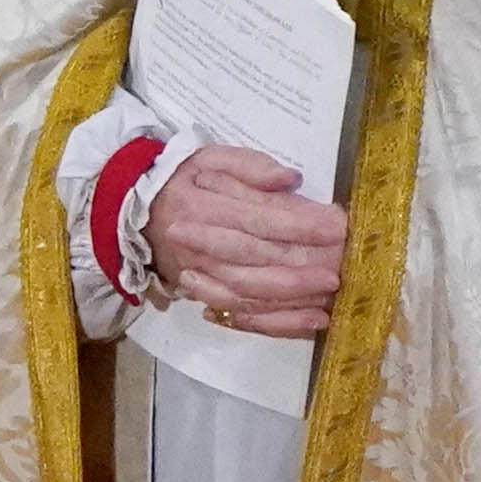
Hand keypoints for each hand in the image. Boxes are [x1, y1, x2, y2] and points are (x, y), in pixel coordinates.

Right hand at [147, 144, 347, 339]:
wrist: (139, 214)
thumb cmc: (184, 182)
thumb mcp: (209, 158)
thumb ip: (249, 165)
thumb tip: (289, 179)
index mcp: (201, 205)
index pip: (256, 217)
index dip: (297, 224)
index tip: (336, 226)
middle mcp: (199, 245)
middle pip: (254, 258)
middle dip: (300, 263)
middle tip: (341, 265)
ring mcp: (201, 275)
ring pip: (248, 292)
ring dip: (292, 295)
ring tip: (331, 292)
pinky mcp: (205, 296)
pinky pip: (243, 315)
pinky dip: (277, 323)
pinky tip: (312, 321)